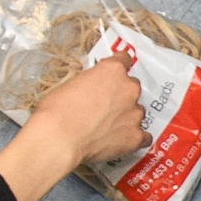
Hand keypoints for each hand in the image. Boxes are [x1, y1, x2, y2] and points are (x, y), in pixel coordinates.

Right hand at [34, 50, 151, 164]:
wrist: (59, 139)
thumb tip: (90, 90)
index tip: (113, 73)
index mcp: (112, 71)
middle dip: (121, 94)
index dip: (117, 68)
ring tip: (109, 126)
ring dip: (127, 116)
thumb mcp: (70, 84)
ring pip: (137, 112)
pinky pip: (143, 137)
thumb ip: (89, 83)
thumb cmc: (56, 111)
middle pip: (132, 87)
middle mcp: (128, 89)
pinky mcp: (135, 137)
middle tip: (105, 105)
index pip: (124, 60)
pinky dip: (134, 137)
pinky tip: (123, 140)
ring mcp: (134, 114)